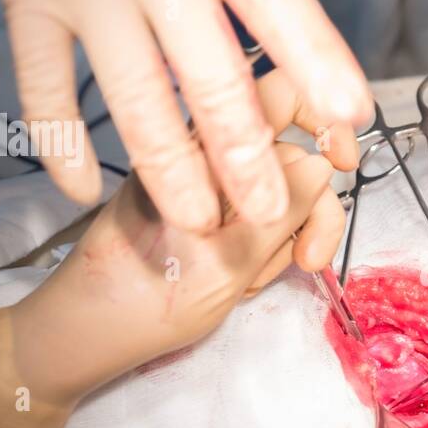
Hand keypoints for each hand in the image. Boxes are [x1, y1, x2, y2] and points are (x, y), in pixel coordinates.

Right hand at [0, 0, 378, 229]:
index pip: (278, 4)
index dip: (317, 63)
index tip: (351, 118)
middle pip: (209, 74)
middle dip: (242, 152)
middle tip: (267, 211)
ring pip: (132, 95)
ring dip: (166, 168)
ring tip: (197, 224)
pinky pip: (40, 82)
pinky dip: (57, 141)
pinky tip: (82, 192)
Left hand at [10, 132, 331, 403]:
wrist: (82, 333)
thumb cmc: (144, 303)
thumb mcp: (228, 263)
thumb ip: (282, 209)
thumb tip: (322, 163)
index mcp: (203, 148)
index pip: (280, 94)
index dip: (324, 117)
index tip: (345, 165)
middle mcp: (203, 154)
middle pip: (290, 154)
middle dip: (312, 208)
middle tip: (309, 263)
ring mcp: (201, 185)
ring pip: (276, 193)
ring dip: (282, 240)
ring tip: (252, 283)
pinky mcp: (200, 212)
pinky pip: (250, 218)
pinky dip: (259, 250)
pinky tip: (240, 284)